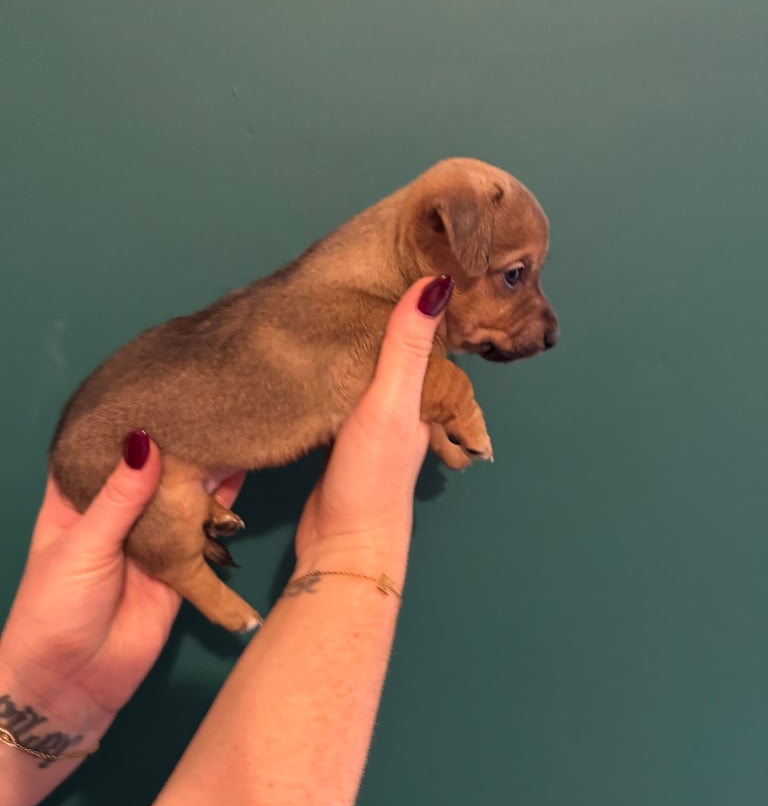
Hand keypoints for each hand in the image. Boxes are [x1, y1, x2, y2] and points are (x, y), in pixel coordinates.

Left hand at [0, 431, 243, 721]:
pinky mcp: (178, 567)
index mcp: (76, 500)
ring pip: (181, 497)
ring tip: (232, 429)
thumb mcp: (82, 546)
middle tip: (209, 404)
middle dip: (175, 443)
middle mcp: (116, 514)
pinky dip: (223, 511)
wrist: (74, 684)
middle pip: (149, 471)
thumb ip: (120, 498)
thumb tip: (146, 440)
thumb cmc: (56, 609)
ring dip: (203, 471)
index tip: (158, 386)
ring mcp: (150, 539)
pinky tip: (242, 476)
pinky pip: (204, 533)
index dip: (126, 421)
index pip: (102, 449)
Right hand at [295, 275, 452, 576]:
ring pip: (370, 376)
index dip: (423, 302)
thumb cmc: (371, 479)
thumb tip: (436, 283)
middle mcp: (403, 412)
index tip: (412, 261)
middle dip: (388, 321)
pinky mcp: (342, 445)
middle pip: (400, 356)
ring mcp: (372, 430)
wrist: (342, 544)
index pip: (429, 338)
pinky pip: (343, 399)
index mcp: (422, 398)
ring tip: (341, 314)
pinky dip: (337, 378)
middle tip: (366, 279)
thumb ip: (406, 347)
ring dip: (361, 350)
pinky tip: (320, 369)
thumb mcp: (388, 403)